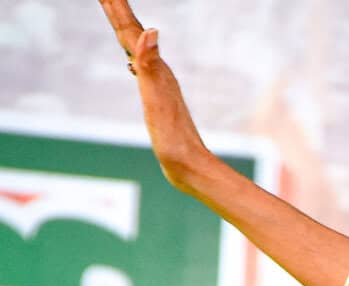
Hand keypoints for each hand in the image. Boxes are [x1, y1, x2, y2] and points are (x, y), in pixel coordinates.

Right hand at [98, 0, 211, 190]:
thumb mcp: (157, 97)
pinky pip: (141, 70)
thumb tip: (152, 30)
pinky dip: (133, 59)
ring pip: (137, 50)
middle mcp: (157, 72)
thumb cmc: (172, 135)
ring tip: (116, 17)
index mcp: (154, 69)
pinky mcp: (157, 100)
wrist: (188, 163)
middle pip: (133, 34)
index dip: (117, 7)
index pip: (130, 30)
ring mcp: (158, 85)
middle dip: (118, 11)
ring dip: (125, 31)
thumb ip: (151, 63)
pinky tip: (132, 63)